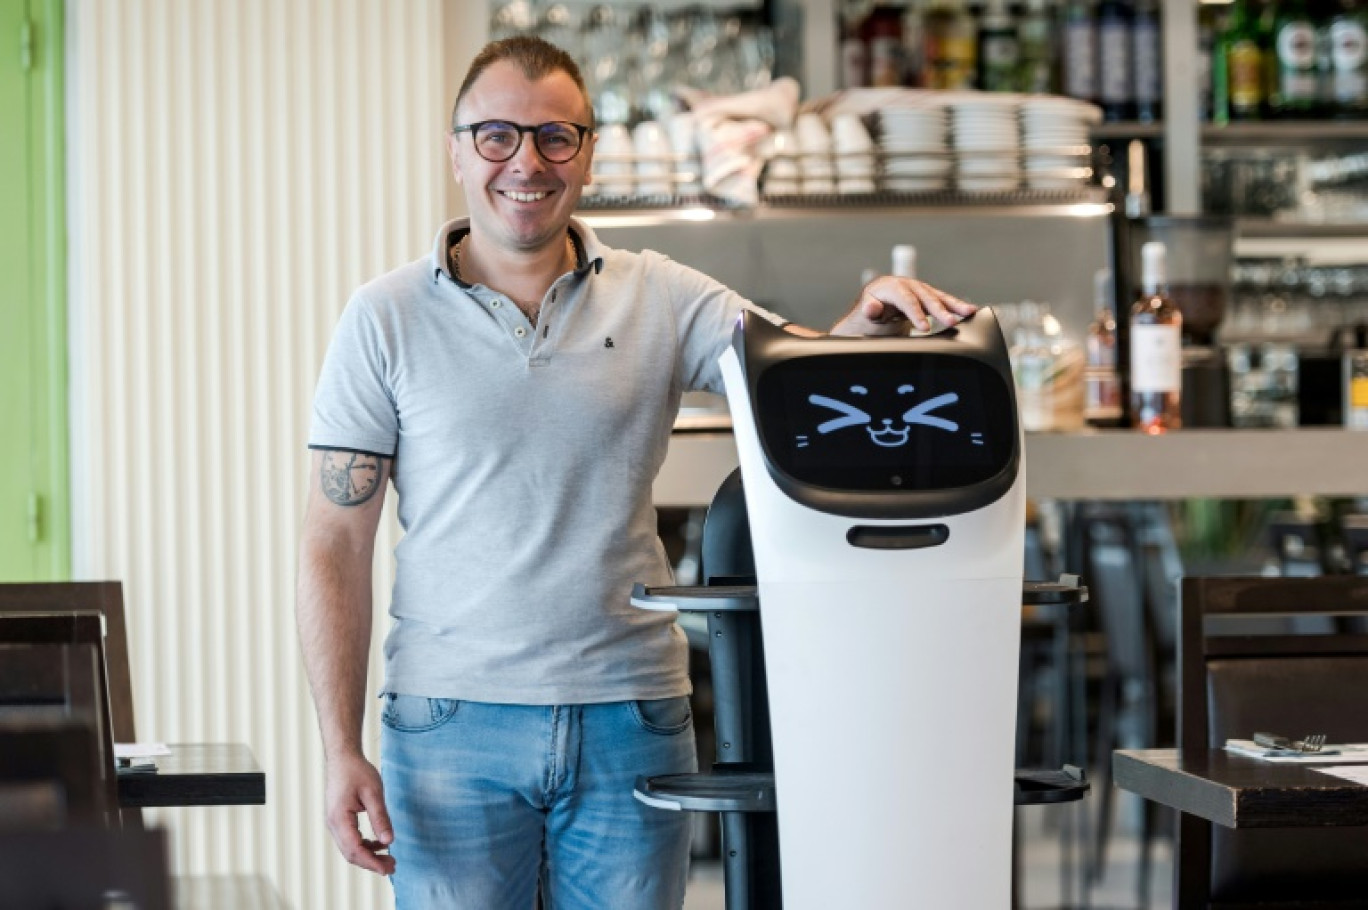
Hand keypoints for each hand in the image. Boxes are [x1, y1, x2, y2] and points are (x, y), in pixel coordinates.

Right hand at [324, 752, 395, 875]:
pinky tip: (380, 844)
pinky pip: (350, 839)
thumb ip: (380, 817)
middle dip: (372, 863)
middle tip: (393, 867)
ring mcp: (334, 823)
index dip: (372, 862)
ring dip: (369, 855)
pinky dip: (364, 845)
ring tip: (389, 859)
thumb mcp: (373, 792)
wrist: (343, 758)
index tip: (388, 869)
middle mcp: (333, 824)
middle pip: (351, 853)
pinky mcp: (339, 820)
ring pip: (350, 848)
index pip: (355, 849)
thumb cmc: (357, 771)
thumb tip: (389, 841)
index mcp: (339, 818)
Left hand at [831, 276, 977, 335]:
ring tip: (969, 312)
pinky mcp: (926, 296)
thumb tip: (871, 308)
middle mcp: (906, 285)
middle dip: (939, 310)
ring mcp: (917, 290)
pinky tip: (970, 311)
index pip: (904, 299)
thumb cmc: (869, 314)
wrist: (873, 309)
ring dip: (954, 305)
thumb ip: (869, 312)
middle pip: (924, 296)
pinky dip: (955, 306)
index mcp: (889, 287)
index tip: (924, 327)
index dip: (915, 312)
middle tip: (951, 322)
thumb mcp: (864, 316)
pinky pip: (942, 300)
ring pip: (937, 296)